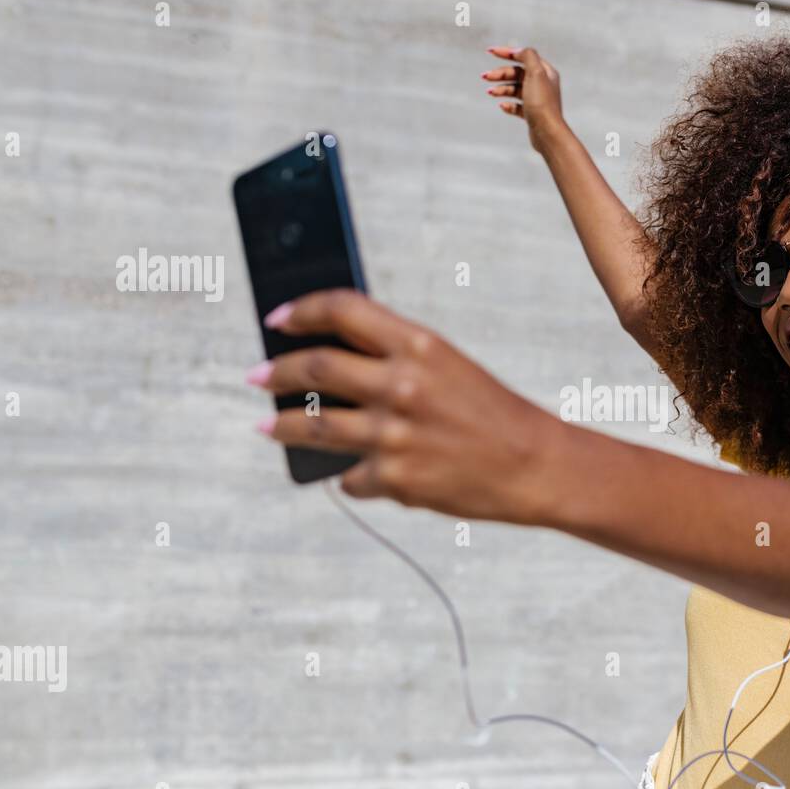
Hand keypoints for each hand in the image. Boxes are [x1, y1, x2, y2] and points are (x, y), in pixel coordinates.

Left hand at [247, 289, 568, 522]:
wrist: (533, 465)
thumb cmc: (492, 412)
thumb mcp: (448, 366)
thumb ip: (394, 357)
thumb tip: (330, 361)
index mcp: (418, 345)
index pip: (341, 309)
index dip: (301, 310)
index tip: (277, 318)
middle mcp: (402, 385)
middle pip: (313, 368)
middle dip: (274, 371)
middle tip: (256, 375)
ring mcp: (394, 435)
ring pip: (313, 427)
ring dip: (282, 426)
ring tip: (267, 426)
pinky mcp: (394, 479)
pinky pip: (351, 477)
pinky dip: (352, 476)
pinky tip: (358, 474)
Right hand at [482, 45, 566, 151]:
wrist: (547, 133)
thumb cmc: (542, 103)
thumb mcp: (536, 73)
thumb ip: (528, 56)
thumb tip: (519, 50)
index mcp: (546, 72)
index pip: (524, 57)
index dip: (507, 53)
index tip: (490, 51)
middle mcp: (543, 84)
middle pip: (517, 73)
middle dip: (500, 74)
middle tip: (485, 77)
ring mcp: (537, 100)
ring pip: (515, 89)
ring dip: (501, 89)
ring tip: (490, 93)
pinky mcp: (532, 114)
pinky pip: (517, 106)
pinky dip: (508, 104)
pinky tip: (502, 106)